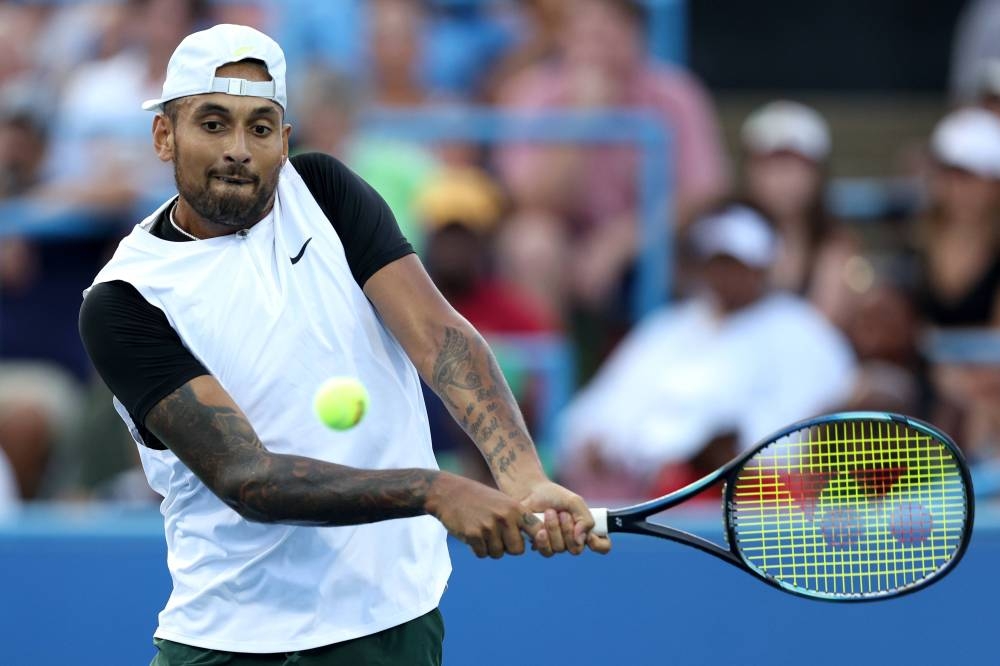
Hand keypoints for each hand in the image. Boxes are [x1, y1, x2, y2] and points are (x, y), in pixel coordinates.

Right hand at [425, 471, 542, 558]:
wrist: (449, 493)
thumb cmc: (479, 498)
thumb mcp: (503, 502)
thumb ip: (518, 519)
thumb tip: (535, 540)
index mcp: (515, 508)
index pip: (538, 530)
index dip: (539, 540)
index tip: (532, 542)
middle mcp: (504, 517)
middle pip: (517, 550)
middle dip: (508, 548)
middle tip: (498, 537)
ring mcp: (488, 527)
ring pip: (498, 553)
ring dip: (490, 548)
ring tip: (482, 532)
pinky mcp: (473, 535)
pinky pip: (482, 554)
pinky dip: (477, 549)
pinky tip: (472, 534)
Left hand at [516, 479, 611, 556]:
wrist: (529, 492)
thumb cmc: (554, 496)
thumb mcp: (574, 502)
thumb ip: (584, 519)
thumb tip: (581, 540)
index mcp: (586, 529)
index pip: (603, 546)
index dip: (599, 545)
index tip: (591, 536)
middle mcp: (573, 540)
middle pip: (577, 549)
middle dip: (568, 530)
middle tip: (562, 514)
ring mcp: (557, 545)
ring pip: (560, 549)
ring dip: (554, 529)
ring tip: (548, 512)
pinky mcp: (542, 546)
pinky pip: (546, 551)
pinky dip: (543, 537)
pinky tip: (539, 526)